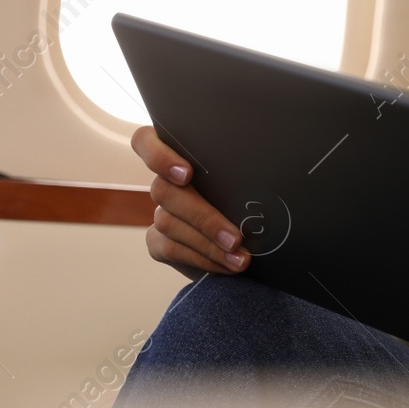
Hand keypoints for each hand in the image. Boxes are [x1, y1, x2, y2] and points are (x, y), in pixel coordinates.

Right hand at [132, 124, 249, 277]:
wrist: (247, 237)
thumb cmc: (249, 198)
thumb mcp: (244, 179)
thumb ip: (237, 171)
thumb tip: (263, 173)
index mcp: (182, 155)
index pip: (145, 141)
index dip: (158, 155)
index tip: (187, 174)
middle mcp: (165, 182)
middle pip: (164, 190)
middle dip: (203, 217)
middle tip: (236, 238)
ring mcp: (160, 212)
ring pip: (168, 222)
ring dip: (209, 244)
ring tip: (240, 258)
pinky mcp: (158, 242)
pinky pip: (171, 249)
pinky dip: (203, 259)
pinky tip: (227, 265)